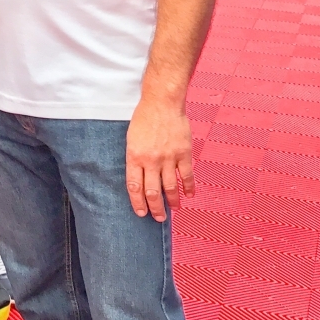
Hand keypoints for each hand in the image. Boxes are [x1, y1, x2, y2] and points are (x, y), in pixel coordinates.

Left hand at [125, 96, 194, 221]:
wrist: (162, 102)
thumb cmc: (144, 118)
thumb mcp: (131, 138)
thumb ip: (135, 158)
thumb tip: (139, 178)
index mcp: (135, 156)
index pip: (134, 187)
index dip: (138, 203)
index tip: (141, 213)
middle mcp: (151, 160)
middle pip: (153, 192)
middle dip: (155, 209)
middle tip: (158, 218)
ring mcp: (169, 158)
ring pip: (170, 188)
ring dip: (172, 201)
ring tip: (173, 209)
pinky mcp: (184, 154)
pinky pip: (187, 176)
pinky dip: (188, 188)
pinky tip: (188, 195)